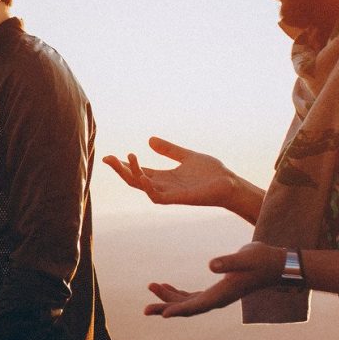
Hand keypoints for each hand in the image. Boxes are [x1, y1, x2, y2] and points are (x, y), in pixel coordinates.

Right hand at [102, 136, 237, 207]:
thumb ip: (169, 150)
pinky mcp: (178, 199)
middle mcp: (163, 186)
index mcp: (164, 177)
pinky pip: (157, 196)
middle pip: (135, 180)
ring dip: (132, 175)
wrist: (230, 184)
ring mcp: (170, 194)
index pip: (138, 172)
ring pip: (143, 187)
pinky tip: (142, 176)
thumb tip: (149, 140)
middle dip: (121, 170)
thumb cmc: (211, 173)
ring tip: (126, 160)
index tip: (109, 156)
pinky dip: (148, 187)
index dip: (124, 165)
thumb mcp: (186, 156)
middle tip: (108, 158)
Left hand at [143, 242, 284, 317]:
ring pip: (188, 302)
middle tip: (145, 309)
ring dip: (169, 297)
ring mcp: (217, 295)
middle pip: (187, 308)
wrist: (276, 264)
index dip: (178, 310)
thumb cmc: (262, 260)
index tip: (161, 315)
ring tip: (151, 287)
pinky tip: (166, 285)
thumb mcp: (245, 258)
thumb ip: (228, 262)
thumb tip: (210, 265)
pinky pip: (193, 296)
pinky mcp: (217, 288)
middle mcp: (218, 299)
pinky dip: (179, 292)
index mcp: (222, 294)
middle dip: (166, 307)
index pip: (196, 306)